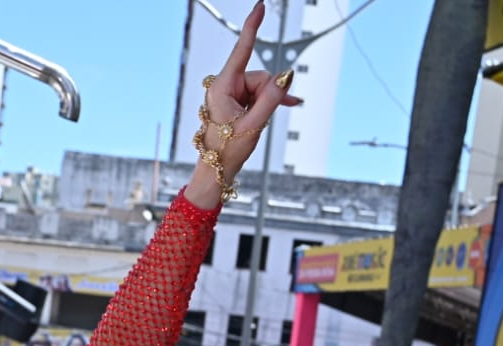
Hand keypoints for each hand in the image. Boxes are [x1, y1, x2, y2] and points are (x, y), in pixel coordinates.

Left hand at [187, 2, 299, 201]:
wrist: (215, 172)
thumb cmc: (226, 151)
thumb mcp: (254, 124)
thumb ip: (272, 98)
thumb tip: (286, 75)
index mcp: (222, 87)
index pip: (242, 50)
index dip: (252, 27)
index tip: (260, 6)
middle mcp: (223, 87)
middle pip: (258, 76)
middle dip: (271, 91)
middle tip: (276, 110)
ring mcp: (228, 95)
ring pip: (259, 87)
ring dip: (270, 100)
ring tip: (272, 117)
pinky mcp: (233, 102)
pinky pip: (256, 95)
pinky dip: (268, 102)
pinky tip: (287, 104)